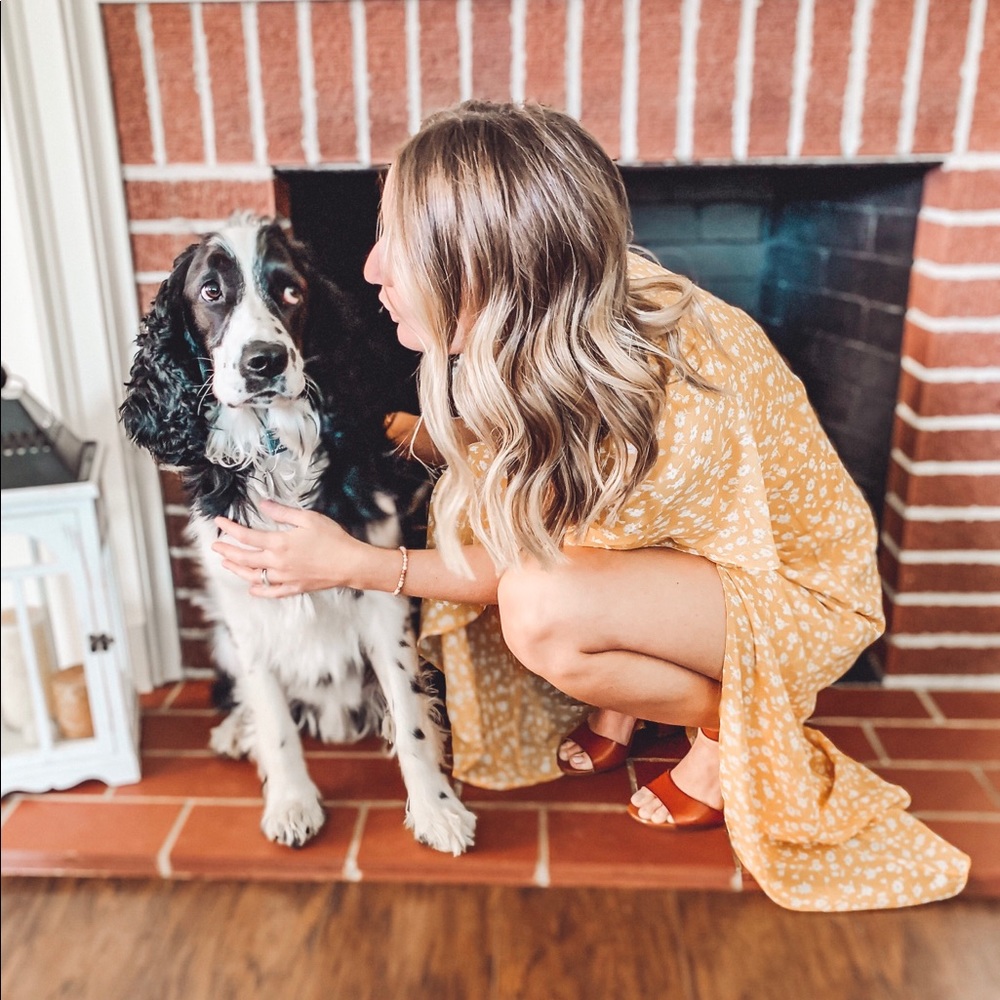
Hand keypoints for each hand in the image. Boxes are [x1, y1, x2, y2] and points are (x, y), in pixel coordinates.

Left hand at [212, 500, 365, 597]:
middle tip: (215, 547)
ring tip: (226, 564)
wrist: (350, 563)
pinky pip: (271, 592)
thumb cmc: (332, 539)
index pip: (246, 536)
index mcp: (279, 543)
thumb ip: (282, 513)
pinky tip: (251, 588)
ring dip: (237, 569)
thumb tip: (263, 504)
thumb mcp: (308, 518)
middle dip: (226, 551)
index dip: (230, 529)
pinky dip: (259, 590)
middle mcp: (277, 563)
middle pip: (244, 558)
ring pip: (253, 576)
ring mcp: (284, 578)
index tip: (219, 522)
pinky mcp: (294, 587)